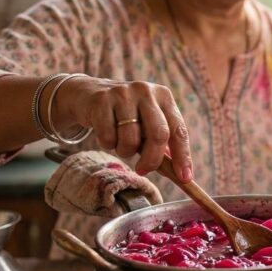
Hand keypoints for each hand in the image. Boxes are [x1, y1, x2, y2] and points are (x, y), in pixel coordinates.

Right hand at [50, 76, 192, 179]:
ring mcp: (124, 94)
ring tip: (120, 143)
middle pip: (158, 134)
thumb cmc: (125, 116)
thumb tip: (179, 175)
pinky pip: (108, 137)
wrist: (87, 95)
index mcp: (164, 97)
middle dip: (152, 159)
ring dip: (125, 151)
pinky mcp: (102, 100)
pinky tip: (106, 133)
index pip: (179, 130)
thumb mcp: (147, 123)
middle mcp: (147, 92)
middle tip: (144, 170)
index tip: (184, 178)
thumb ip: (162, 144)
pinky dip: (107, 143)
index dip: (183, 156)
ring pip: (131, 139)